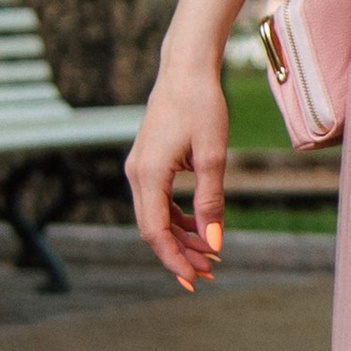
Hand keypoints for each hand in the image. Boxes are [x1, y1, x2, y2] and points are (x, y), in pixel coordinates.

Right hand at [126, 56, 227, 290]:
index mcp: (147, 175)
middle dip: (180, 253)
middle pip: (153, 228)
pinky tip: (200, 226)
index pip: (154, 232)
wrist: (185, 71)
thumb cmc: (202, 106)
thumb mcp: (213, 155)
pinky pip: (159, 201)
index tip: (194, 279)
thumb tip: (213, 242)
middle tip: (210, 271)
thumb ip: (211, 200)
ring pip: (156, 216)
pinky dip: (178, 217)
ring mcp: (139, 169)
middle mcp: (136, 175)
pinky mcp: (148, 163)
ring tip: (209, 253)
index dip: (173, 259)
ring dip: (181, 237)